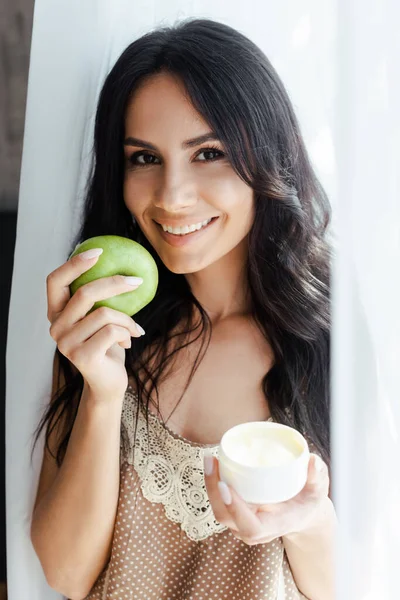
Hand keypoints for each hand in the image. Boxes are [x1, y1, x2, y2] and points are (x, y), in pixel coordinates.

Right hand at [47, 248, 144, 400]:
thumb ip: (101, 298)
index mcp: (56, 313)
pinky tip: (130, 341)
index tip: (99, 251)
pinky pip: (112, 331)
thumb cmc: (108, 345)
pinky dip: (128, 332)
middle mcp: (55, 327)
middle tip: (136, 280)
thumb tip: (123, 263)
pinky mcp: (81, 356)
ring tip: (134, 329)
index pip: (55, 281)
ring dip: (127, 319)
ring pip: (104, 314)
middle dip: (114, 283)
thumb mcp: (102, 318)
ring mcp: (65, 343)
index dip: (74, 263)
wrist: (109, 383)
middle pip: (84, 293)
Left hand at [204, 452, 329, 544]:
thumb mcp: (319, 490)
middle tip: (212, 461)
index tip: (226, 486)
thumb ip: (318, 477)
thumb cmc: (308, 500)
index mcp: (274, 525)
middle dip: (213, 490)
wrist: (302, 513)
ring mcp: (243, 522)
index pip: (250, 526)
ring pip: (219, 509)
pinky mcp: (236, 512)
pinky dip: (213, 484)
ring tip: (210, 459)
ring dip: (210, 485)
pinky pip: (219, 502)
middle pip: (225, 516)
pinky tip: (213, 463)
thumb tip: (312, 461)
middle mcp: (254, 529)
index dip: (236, 509)